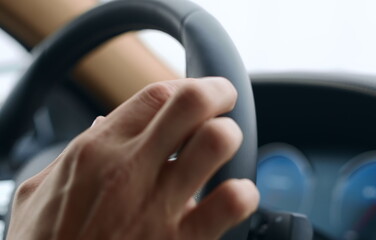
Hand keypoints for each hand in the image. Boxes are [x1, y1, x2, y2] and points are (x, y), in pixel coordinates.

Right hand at [6, 77, 258, 239]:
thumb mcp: (40, 190)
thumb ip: (69, 156)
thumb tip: (101, 125)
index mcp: (97, 150)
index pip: (156, 95)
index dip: (183, 89)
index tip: (192, 97)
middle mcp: (130, 168)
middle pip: (191, 103)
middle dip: (217, 93)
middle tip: (224, 101)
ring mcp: (157, 204)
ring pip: (216, 142)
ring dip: (229, 138)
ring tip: (227, 148)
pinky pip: (230, 202)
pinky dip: (243, 193)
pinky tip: (237, 195)